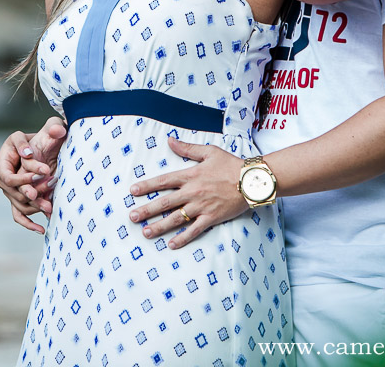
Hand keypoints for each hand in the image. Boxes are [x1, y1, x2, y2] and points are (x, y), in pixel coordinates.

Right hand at [0, 116, 66, 234]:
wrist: (46, 149)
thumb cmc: (44, 136)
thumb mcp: (47, 129)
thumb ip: (52, 127)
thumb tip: (57, 131)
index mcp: (4, 158)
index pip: (8, 175)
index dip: (23, 178)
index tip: (44, 173)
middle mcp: (3, 176)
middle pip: (13, 192)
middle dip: (31, 194)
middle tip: (46, 194)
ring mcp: (10, 190)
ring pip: (19, 204)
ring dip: (34, 207)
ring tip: (50, 207)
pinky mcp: (19, 199)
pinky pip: (19, 215)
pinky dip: (28, 223)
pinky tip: (41, 229)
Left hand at [127, 137, 246, 248]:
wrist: (252, 180)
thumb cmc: (231, 164)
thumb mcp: (209, 151)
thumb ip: (187, 148)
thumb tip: (170, 140)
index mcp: (190, 175)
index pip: (163, 181)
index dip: (147, 186)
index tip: (133, 191)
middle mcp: (192, 192)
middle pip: (165, 202)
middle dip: (147, 210)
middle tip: (132, 217)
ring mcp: (201, 206)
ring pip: (176, 218)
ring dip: (159, 226)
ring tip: (146, 232)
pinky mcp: (212, 218)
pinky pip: (194, 230)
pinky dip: (183, 238)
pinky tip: (171, 244)